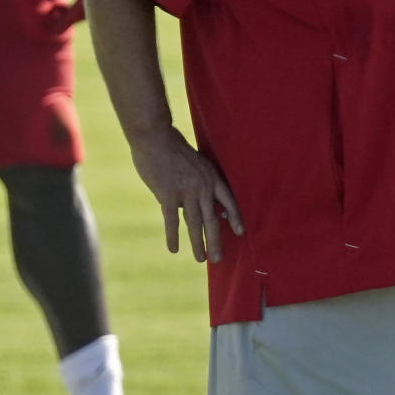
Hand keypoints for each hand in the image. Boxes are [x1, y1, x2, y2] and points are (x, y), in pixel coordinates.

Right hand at [129, 126, 243, 263]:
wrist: (154, 135)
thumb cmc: (171, 147)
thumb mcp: (194, 162)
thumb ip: (197, 182)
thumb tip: (194, 205)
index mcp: (210, 176)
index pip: (228, 200)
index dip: (234, 217)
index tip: (240, 232)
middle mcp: (202, 186)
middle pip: (211, 219)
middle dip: (215, 241)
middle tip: (218, 259)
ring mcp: (185, 191)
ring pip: (194, 223)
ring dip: (197, 244)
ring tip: (201, 259)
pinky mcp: (167, 194)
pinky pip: (171, 220)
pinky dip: (173, 236)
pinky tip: (174, 249)